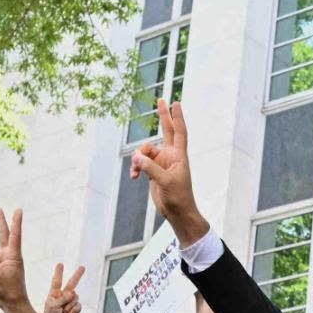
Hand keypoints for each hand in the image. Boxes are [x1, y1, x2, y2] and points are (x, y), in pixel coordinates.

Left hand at [41, 262, 85, 312]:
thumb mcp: (52, 306)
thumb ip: (62, 298)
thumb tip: (73, 293)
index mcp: (54, 294)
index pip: (56, 281)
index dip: (59, 273)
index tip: (60, 264)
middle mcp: (63, 297)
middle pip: (72, 284)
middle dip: (77, 275)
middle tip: (82, 267)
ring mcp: (70, 303)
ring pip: (76, 297)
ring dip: (71, 304)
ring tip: (64, 312)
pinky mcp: (76, 309)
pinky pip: (79, 305)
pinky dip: (74, 310)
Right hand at [130, 98, 207, 246]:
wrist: (176, 212)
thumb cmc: (178, 197)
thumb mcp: (165, 182)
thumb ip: (150, 168)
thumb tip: (137, 157)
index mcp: (179, 156)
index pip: (179, 132)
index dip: (177, 117)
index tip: (176, 103)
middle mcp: (170, 156)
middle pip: (165, 131)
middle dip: (162, 116)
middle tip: (161, 99)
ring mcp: (160, 162)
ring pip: (144, 151)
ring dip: (137, 160)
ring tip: (135, 172)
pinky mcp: (152, 171)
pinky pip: (139, 163)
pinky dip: (135, 169)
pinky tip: (133, 178)